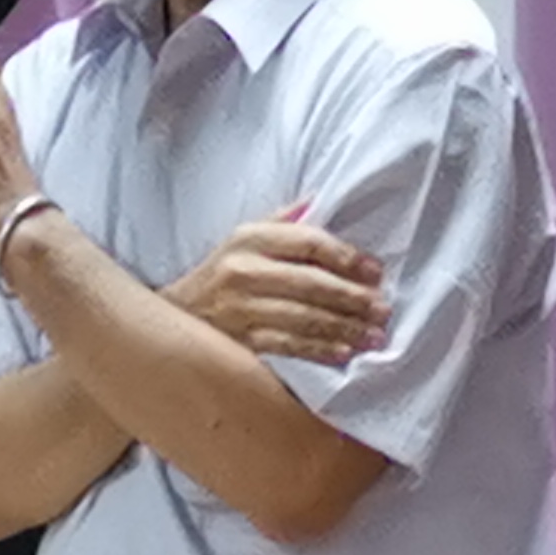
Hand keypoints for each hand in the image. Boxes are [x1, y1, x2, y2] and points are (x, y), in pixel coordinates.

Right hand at [166, 208, 389, 362]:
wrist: (172, 317)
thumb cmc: (218, 276)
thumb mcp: (241, 240)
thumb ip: (281, 223)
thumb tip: (318, 201)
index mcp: (250, 238)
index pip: (309, 242)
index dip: (347, 257)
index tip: (375, 272)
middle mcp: (244, 270)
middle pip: (312, 282)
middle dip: (353, 298)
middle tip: (383, 310)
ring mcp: (241, 307)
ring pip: (304, 317)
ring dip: (345, 328)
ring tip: (374, 335)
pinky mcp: (239, 341)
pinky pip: (288, 346)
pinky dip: (319, 350)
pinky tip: (344, 353)